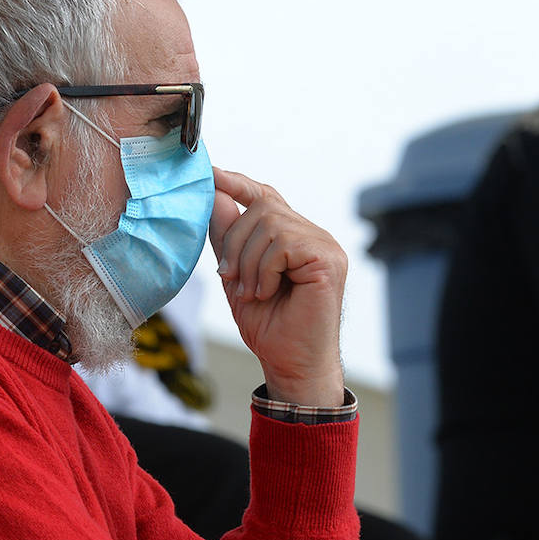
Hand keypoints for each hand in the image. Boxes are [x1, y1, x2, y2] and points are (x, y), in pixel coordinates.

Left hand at [210, 168, 346, 406]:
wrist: (291, 364)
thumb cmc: (271, 328)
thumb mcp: (237, 276)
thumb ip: (228, 238)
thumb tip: (215, 196)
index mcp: (293, 237)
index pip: (265, 197)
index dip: (237, 183)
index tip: (210, 174)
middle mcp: (312, 235)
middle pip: (261, 207)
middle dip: (235, 242)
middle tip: (232, 280)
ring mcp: (324, 245)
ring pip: (270, 224)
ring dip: (249, 262)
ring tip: (253, 292)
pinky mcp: (328, 259)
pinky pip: (283, 244)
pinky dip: (266, 270)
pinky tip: (269, 293)